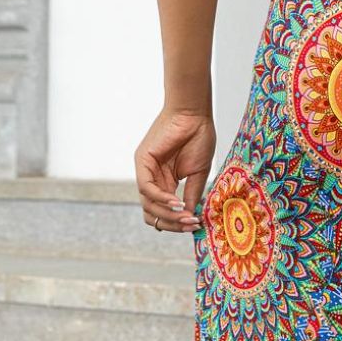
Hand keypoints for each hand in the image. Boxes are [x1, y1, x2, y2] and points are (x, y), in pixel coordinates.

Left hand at [134, 107, 215, 232]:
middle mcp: (152, 179)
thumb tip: (191, 217)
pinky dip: (162, 199)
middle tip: (191, 224)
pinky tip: (177, 203)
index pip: (162, 212)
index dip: (176, 223)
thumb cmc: (198, 137)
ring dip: (168, 214)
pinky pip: (146, 188)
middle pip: (152, 212)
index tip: (195, 225)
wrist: (194, 114)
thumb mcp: (198, 173)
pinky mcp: (142, 161)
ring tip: (187, 216)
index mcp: (165, 182)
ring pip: (148, 204)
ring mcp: (145, 170)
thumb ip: (192, 195)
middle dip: (172, 223)